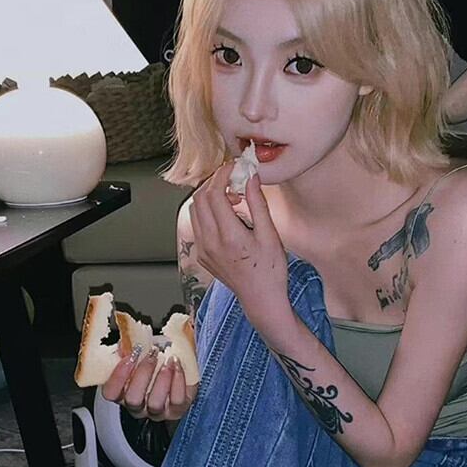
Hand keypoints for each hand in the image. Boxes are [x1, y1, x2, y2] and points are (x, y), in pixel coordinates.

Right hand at [101, 347, 197, 421]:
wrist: (181, 368)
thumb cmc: (156, 361)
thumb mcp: (140, 354)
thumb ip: (129, 349)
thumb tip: (125, 341)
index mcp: (122, 393)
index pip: (111, 393)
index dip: (117, 377)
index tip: (130, 356)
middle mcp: (137, 406)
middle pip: (133, 399)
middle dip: (143, 374)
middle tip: (152, 353)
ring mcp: (157, 411)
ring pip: (155, 404)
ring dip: (162, 379)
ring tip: (168, 360)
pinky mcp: (177, 409)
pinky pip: (177, 400)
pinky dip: (178, 381)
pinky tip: (177, 365)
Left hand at [189, 162, 288, 326]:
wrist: (260, 299)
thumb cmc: (271, 270)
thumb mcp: (270, 235)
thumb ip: (257, 204)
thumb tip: (250, 177)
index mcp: (229, 236)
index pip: (214, 194)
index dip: (222, 175)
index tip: (234, 167)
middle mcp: (210, 242)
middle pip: (200, 198)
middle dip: (214, 182)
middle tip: (232, 177)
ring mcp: (203, 249)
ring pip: (195, 210)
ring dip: (209, 196)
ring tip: (231, 196)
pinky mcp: (202, 255)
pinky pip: (197, 224)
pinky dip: (207, 211)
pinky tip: (227, 215)